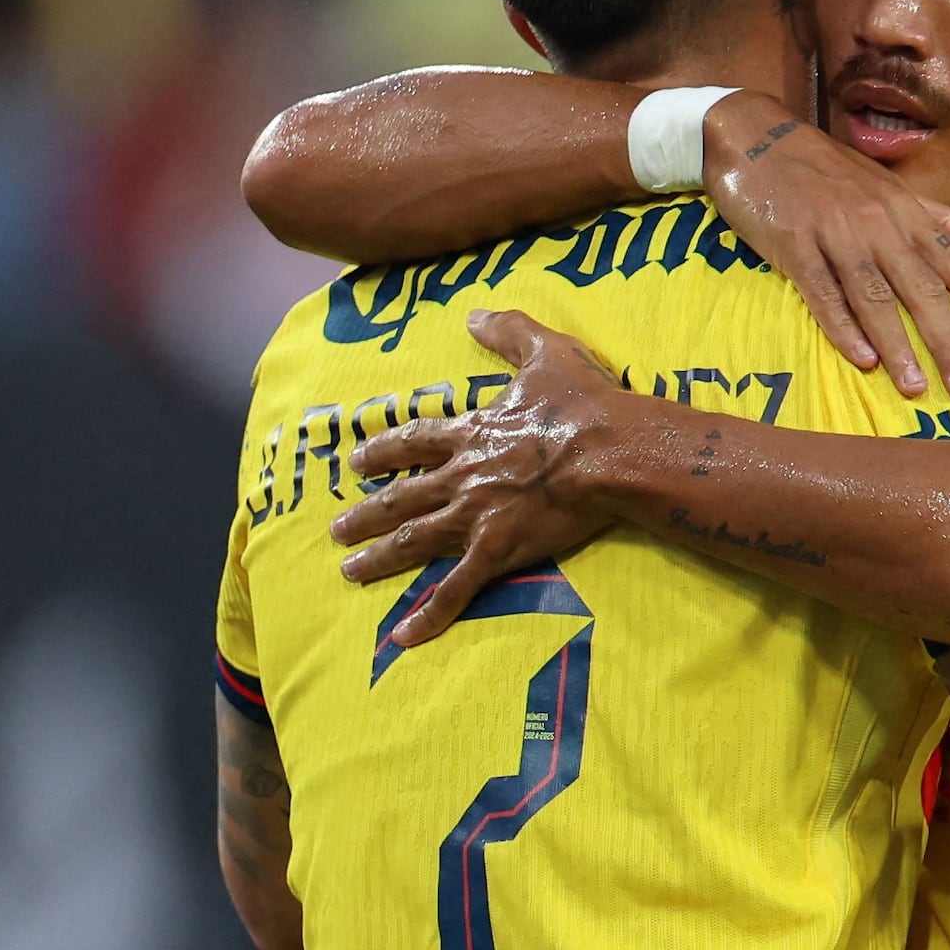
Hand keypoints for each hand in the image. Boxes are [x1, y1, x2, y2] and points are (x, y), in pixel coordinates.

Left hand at [331, 311, 626, 646]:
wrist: (612, 451)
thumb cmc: (586, 403)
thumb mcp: (545, 351)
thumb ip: (507, 332)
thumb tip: (474, 313)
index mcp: (473, 432)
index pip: (415, 442)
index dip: (384, 451)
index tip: (356, 461)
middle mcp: (462, 475)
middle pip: (401, 496)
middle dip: (366, 512)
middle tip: (337, 528)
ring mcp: (475, 516)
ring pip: (413, 540)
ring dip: (379, 557)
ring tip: (350, 570)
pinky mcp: (496, 551)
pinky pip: (455, 589)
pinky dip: (429, 614)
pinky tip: (403, 636)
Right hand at [703, 92, 949, 399]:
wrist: (758, 138)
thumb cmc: (830, 171)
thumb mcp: (891, 187)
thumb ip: (938, 222)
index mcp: (907, 211)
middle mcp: (879, 223)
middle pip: (922, 287)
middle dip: (948, 340)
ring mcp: (836, 233)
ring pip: (875, 296)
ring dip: (898, 345)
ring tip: (916, 387)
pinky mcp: (794, 244)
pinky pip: (823, 292)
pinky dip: (843, 328)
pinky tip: (862, 359)